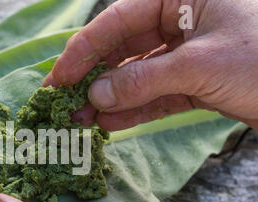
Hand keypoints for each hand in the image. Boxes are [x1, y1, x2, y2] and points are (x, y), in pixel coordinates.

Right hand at [44, 0, 257, 130]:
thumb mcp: (200, 66)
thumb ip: (142, 79)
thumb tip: (95, 96)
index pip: (117, 20)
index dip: (83, 52)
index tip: (58, 80)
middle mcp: (180, 18)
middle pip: (122, 48)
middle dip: (93, 79)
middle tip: (66, 106)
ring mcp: (187, 50)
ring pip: (137, 73)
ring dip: (110, 99)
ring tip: (83, 123)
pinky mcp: (195, 79)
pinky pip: (156, 93)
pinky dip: (134, 110)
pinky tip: (111, 126)